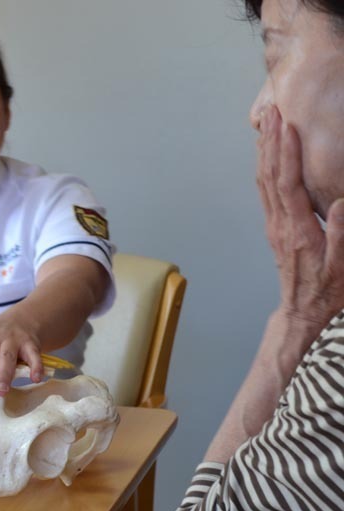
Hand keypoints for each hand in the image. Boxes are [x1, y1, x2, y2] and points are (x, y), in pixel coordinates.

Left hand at [258, 106, 343, 341]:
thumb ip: (342, 236)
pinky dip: (264, 170)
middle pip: (269, 177)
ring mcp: (273, 226)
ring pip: (263, 182)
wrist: (302, 310)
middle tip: (271, 112)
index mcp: (297, 230)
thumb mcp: (343, 267)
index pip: (287, 185)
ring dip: (264, 152)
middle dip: (270, 143)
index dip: (285, 154)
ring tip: (265, 125)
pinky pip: (265, 193)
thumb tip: (340, 203)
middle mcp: (279, 224)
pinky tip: (266, 157)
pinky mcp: (274, 229)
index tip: (286, 127)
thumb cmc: (326, 291)